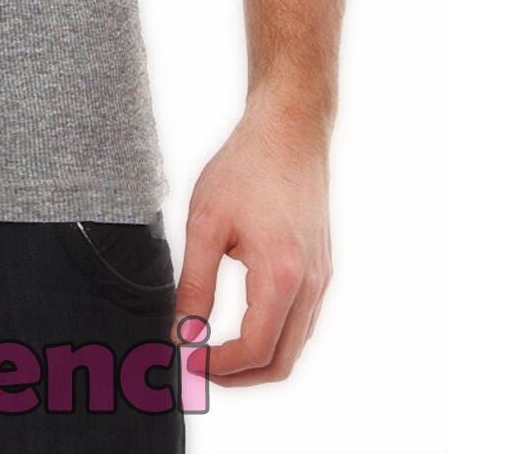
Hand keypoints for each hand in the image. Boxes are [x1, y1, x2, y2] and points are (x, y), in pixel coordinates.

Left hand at [173, 90, 333, 385]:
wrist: (289, 129)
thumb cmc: (244, 168)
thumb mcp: (205, 223)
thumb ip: (194, 284)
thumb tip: (183, 332)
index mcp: (281, 276)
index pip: (255, 351)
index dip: (219, 367)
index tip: (188, 361)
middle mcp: (311, 285)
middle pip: (282, 362)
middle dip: (240, 376)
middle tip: (200, 367)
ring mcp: (322, 277)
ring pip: (295, 344)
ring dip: (258, 358)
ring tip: (214, 347)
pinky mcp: (322, 266)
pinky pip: (303, 320)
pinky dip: (274, 335)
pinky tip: (243, 320)